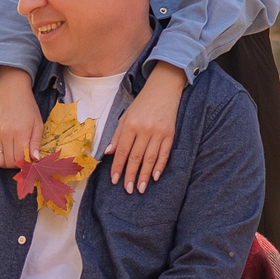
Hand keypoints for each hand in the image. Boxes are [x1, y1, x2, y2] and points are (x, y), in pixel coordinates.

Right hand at [0, 67, 39, 168]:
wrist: (12, 94)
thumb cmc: (28, 109)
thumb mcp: (38, 124)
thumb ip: (36, 143)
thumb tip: (36, 159)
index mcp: (20, 132)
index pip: (21, 158)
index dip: (26, 163)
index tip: (30, 159)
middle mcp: (6, 135)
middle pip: (9, 162)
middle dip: (17, 164)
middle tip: (22, 158)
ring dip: (5, 164)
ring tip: (12, 157)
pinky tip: (3, 156)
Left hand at [111, 63, 187, 193]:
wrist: (163, 89)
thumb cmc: (141, 104)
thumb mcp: (125, 116)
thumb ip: (117, 135)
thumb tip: (109, 153)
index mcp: (130, 125)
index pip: (122, 151)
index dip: (118, 167)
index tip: (115, 180)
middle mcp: (144, 130)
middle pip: (136, 157)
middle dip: (131, 175)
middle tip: (128, 189)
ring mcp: (158, 132)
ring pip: (150, 158)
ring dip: (144, 175)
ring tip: (140, 188)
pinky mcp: (170, 134)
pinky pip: (165, 153)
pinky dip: (160, 166)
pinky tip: (155, 177)